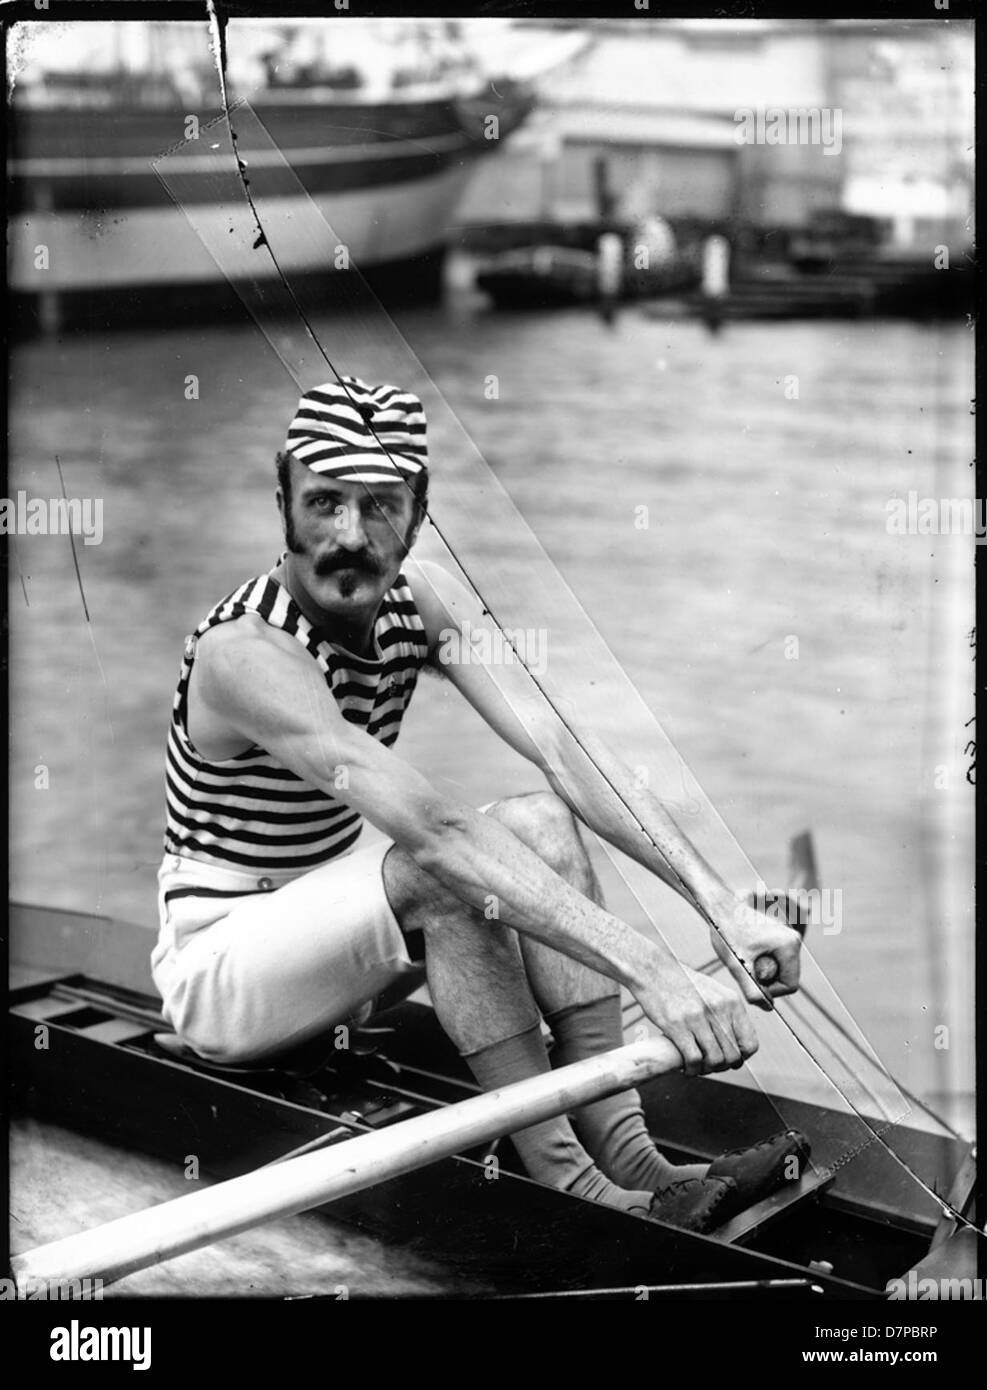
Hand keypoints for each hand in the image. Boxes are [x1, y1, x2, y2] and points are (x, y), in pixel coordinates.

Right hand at [630, 958, 758, 1076]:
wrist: (653, 969)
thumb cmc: (681, 981)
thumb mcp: (713, 990)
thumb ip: (726, 1012)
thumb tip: (733, 1038)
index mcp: (731, 1002)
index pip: (750, 1043)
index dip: (741, 1058)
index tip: (729, 1059)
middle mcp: (719, 1009)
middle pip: (732, 1056)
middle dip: (722, 1067)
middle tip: (709, 1065)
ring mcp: (698, 1017)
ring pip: (714, 1060)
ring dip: (706, 1070)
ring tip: (697, 1067)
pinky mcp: (677, 1025)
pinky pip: (693, 1059)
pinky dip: (692, 1069)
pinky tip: (686, 1068)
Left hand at [709, 895, 803, 1003]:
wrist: (718, 904)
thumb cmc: (726, 931)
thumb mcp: (737, 964)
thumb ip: (752, 990)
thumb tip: (768, 1008)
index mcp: (789, 946)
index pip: (790, 986)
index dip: (771, 991)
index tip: (751, 982)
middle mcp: (793, 940)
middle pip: (787, 977)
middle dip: (766, 980)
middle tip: (744, 970)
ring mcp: (787, 936)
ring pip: (780, 968)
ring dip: (763, 971)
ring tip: (743, 959)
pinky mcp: (778, 934)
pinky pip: (776, 959)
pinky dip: (762, 962)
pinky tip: (745, 953)